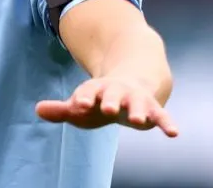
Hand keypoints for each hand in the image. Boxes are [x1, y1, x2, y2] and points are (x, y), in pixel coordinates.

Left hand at [35, 77, 178, 136]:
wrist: (134, 80)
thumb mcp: (82, 104)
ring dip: (137, 110)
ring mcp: (136, 98)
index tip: (77, 104)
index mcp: (97, 89)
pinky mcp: (152, 108)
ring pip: (137, 102)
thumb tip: (38, 110)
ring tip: (137, 120)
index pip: (88, 91)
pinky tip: (174, 133)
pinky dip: (167, 123)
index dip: (83, 97)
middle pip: (112, 94)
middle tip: (107, 108)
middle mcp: (117, 90)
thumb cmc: (101, 98)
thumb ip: (62, 110)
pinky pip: (161, 116)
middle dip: (110, 100)